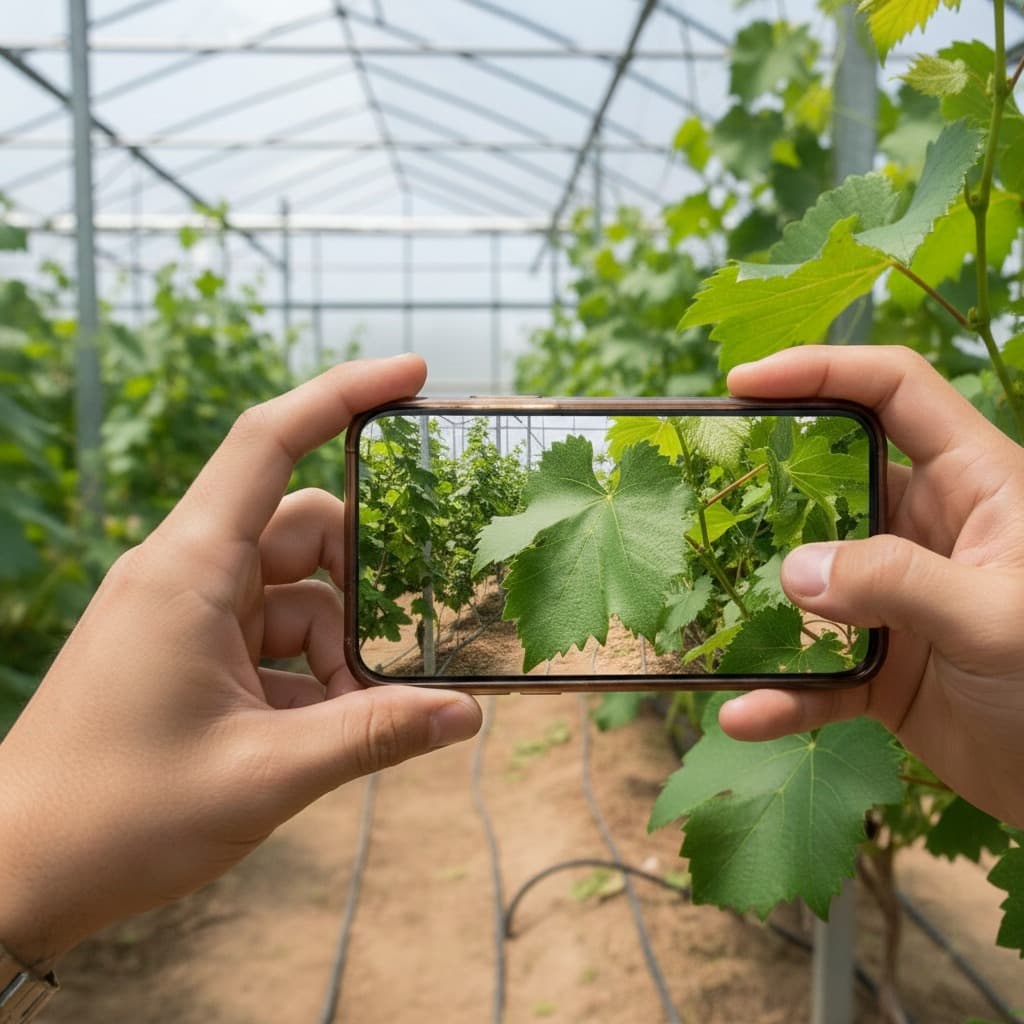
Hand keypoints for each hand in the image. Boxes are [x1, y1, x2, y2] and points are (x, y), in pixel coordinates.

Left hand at [0, 355, 481, 972]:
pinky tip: (322, 730)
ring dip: (339, 644)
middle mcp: (184, 573)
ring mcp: (182, 611)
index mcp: (189, 570)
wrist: (14, 873)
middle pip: (304, 530)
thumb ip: (373, 736)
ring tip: (357, 714)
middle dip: (368, 579)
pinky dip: (308, 672)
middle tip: (414, 639)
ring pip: (294, 591)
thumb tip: (464, 716)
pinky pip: (269, 634)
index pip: (268, 442)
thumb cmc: (119, 817)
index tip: (412, 376)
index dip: (341, 396)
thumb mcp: (266, 775)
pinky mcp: (183, 648)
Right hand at [718, 345, 1023, 828]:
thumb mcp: (995, 616)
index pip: (894, 392)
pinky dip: (782, 693)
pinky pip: (817, 672)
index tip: (743, 384)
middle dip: (766, 483)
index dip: (821, 371)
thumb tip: (793, 571)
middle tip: (700, 486)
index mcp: (974, 485)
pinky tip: (745, 714)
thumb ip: (897, 581)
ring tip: (700, 599)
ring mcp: (899, 599)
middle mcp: (929, 531)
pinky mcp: (883, 666)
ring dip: (759, 596)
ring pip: (810, 578)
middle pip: (832, 480)